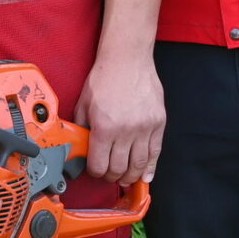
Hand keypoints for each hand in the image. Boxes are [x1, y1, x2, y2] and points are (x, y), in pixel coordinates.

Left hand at [81, 51, 164, 183]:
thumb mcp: (83, 104)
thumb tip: (80, 147)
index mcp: (104, 127)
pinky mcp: (158, 123)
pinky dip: (150, 167)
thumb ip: (82, 128)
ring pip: (139, 164)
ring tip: (125, 179)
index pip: (100, 164)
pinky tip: (145, 176)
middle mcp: (126, 131)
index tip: (95, 171)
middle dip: (112, 177)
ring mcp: (145, 128)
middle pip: (119, 168)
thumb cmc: (104, 78)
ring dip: (131, 176)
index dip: (95, 172)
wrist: (127, 59)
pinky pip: (155, 152)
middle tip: (109, 176)